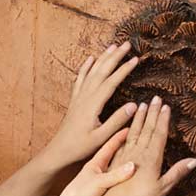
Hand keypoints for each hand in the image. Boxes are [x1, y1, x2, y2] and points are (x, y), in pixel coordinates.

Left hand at [39, 42, 139, 168]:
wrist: (59, 151)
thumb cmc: (80, 147)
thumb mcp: (102, 137)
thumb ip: (117, 121)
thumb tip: (134, 105)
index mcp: (93, 105)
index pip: (111, 82)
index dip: (124, 69)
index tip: (136, 59)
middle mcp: (84, 97)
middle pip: (101, 71)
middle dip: (115, 57)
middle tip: (127, 44)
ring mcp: (78, 97)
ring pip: (91, 72)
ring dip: (102, 58)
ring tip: (112, 46)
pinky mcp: (74, 100)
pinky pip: (80, 79)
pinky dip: (85, 67)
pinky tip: (90, 59)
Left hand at [43, 128, 134, 195]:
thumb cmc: (79, 195)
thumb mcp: (99, 183)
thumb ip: (116, 175)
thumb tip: (133, 166)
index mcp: (95, 162)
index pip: (110, 144)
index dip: (121, 135)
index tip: (132, 127)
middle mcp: (96, 166)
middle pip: (113, 150)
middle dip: (125, 142)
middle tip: (136, 135)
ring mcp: (95, 175)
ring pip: (113, 162)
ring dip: (124, 155)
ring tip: (136, 149)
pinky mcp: (96, 185)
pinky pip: (111, 173)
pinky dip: (120, 169)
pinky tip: (126, 170)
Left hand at [102, 97, 195, 195]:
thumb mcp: (161, 189)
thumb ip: (176, 173)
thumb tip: (193, 160)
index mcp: (151, 158)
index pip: (158, 134)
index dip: (162, 120)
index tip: (166, 106)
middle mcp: (137, 153)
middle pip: (146, 129)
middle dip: (152, 113)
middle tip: (156, 98)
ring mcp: (124, 155)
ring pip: (132, 132)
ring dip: (138, 118)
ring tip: (141, 105)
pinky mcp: (114, 161)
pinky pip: (120, 141)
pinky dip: (124, 131)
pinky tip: (126, 126)